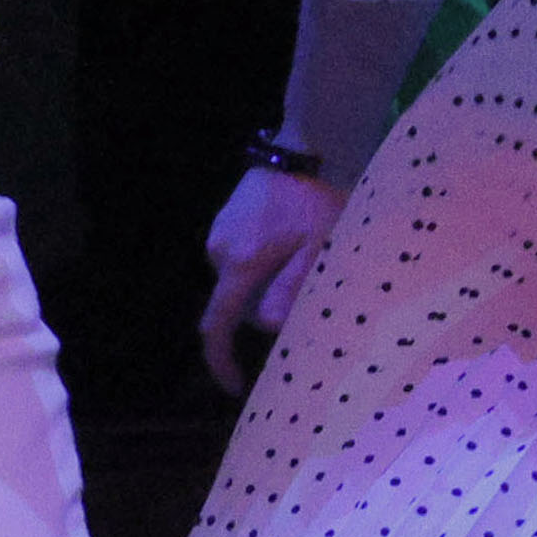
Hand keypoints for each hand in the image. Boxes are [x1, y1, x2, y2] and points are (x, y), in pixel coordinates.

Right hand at [196, 161, 350, 388]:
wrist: (296, 150)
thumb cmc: (315, 201)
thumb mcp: (319, 247)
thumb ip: (293, 288)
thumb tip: (271, 329)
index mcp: (240, 263)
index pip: (219, 324)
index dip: (221, 360)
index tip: (234, 386)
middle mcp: (219, 253)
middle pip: (236, 303)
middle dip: (264, 307)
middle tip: (308, 288)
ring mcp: (217, 237)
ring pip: (239, 282)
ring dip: (265, 282)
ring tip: (304, 256)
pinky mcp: (222, 225)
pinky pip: (238, 260)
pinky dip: (260, 264)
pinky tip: (288, 242)